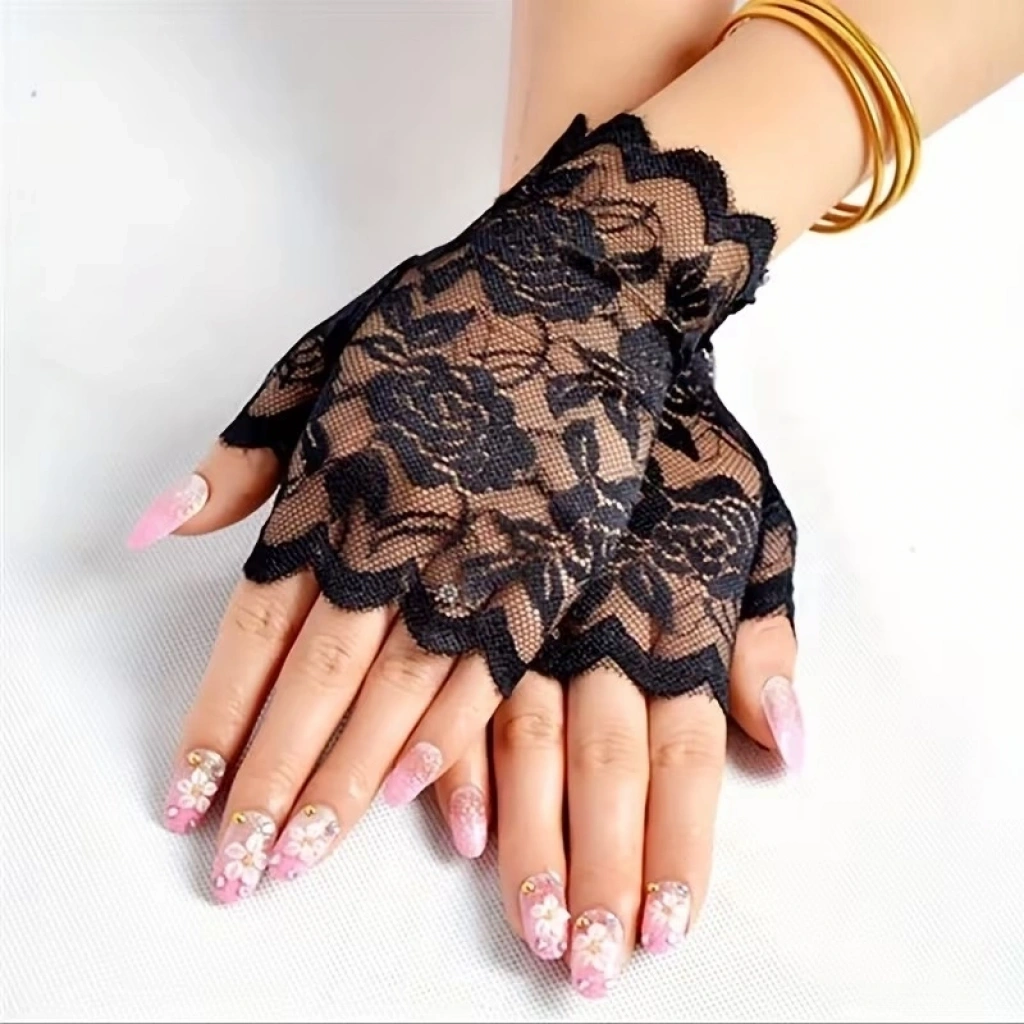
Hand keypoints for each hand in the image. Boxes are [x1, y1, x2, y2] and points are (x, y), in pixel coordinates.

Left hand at [130, 114, 774, 902]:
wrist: (579, 289)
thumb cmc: (444, 319)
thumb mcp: (324, 359)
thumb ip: (245, 453)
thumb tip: (152, 528)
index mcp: (338, 483)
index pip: (259, 628)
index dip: (222, 717)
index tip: (194, 792)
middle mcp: (403, 529)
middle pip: (322, 680)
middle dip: (278, 777)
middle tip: (244, 861)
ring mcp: (483, 549)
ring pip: (402, 691)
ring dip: (352, 778)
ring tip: (311, 849)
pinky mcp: (555, 562)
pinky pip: (493, 664)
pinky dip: (450, 732)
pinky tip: (416, 792)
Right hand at [434, 352, 802, 997]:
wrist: (590, 302)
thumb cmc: (678, 426)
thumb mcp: (752, 515)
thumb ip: (766, 635)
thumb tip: (792, 747)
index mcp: (670, 602)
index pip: (679, 756)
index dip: (669, 850)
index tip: (654, 936)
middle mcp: (598, 610)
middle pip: (593, 767)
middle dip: (584, 870)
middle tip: (572, 965)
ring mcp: (525, 585)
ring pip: (516, 736)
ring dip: (514, 837)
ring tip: (512, 920)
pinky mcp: (463, 556)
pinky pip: (447, 667)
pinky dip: (445, 746)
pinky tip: (427, 816)